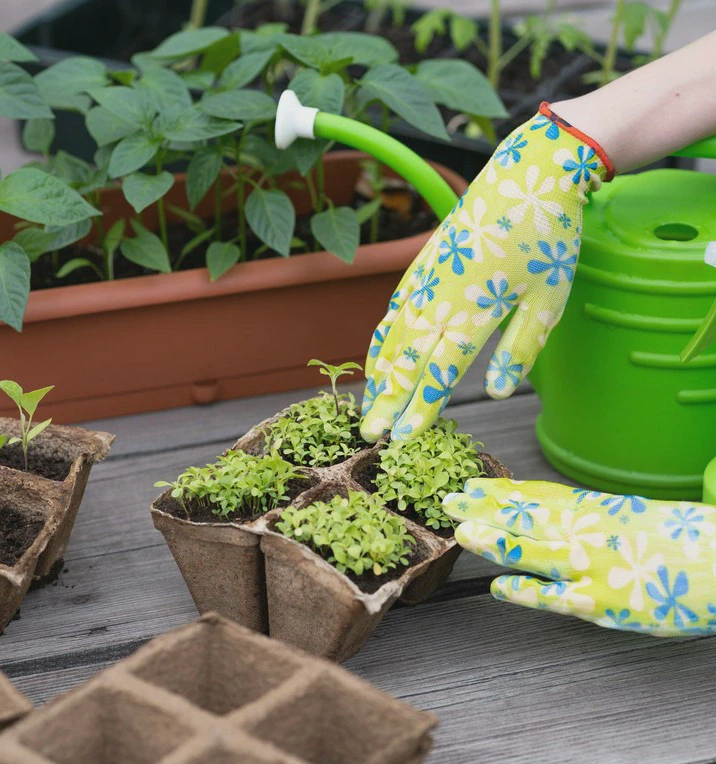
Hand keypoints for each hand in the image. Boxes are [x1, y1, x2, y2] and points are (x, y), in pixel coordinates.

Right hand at [360, 104, 612, 441]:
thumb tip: (496, 393)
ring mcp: (425, 280)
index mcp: (476, 309)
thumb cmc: (546, 237)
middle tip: (370, 434)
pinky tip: (375, 360)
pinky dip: (380, 341)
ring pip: (392, 337)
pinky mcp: (420, 267)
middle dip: (387, 400)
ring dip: (378, 375)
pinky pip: (391, 311)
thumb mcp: (549, 298)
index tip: (402, 436)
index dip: (420, 406)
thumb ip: (520, 348)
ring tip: (368, 406)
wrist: (526, 173)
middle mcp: (441, 298)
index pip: (440, 370)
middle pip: (407, 359)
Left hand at [445, 478, 715, 636]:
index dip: (501, 491)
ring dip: (497, 541)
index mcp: (595, 510)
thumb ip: (587, 512)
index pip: (538, 496)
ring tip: (463, 533)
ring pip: (535, 550)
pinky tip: (498, 589)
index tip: (471, 483)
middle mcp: (588, 532)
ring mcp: (594, 567)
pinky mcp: (606, 603)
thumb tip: (548, 505)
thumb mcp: (627, 513)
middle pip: (527, 516)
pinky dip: (528, 592)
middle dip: (486, 509)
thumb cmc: (677, 539)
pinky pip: (560, 598)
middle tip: (449, 500)